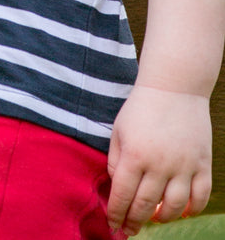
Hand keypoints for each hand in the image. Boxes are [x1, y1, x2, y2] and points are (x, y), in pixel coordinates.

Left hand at [107, 84, 212, 235]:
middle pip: (146, 205)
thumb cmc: (140, 109)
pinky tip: (180, 211)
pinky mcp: (202, 166)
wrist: (173, 89)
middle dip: (135, 221)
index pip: (122, 194)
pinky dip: (191, 210)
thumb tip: (117, 185)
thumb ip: (114, 159)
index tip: (112, 225)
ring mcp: (184, 167)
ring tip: (153, 220)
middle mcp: (159, 165)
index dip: (116, 213)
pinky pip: (200, 198)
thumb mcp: (118, 131)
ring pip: (174, 207)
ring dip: (162, 218)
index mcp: (134, 155)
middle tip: (129, 230)